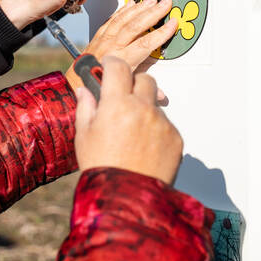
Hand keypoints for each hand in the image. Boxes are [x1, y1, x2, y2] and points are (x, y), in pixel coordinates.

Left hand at [65, 0, 176, 99]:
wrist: (75, 81)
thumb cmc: (97, 84)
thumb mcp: (122, 89)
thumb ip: (142, 87)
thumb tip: (160, 94)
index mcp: (121, 60)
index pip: (145, 44)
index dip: (161, 33)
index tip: (173, 24)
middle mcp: (112, 46)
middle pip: (136, 26)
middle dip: (153, 13)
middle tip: (166, 3)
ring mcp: (104, 38)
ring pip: (124, 19)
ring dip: (140, 8)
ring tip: (153, 0)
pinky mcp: (99, 34)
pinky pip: (112, 19)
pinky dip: (123, 10)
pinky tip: (132, 4)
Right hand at [74, 56, 182, 184]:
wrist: (127, 198)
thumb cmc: (102, 168)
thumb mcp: (84, 136)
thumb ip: (86, 107)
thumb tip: (85, 91)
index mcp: (117, 104)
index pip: (118, 67)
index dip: (112, 63)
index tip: (109, 65)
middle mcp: (143, 108)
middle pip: (144, 80)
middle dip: (134, 84)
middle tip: (123, 98)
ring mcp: (161, 123)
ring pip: (155, 104)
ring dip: (145, 109)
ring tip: (131, 134)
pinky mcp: (175, 138)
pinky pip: (165, 125)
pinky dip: (155, 130)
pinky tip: (143, 147)